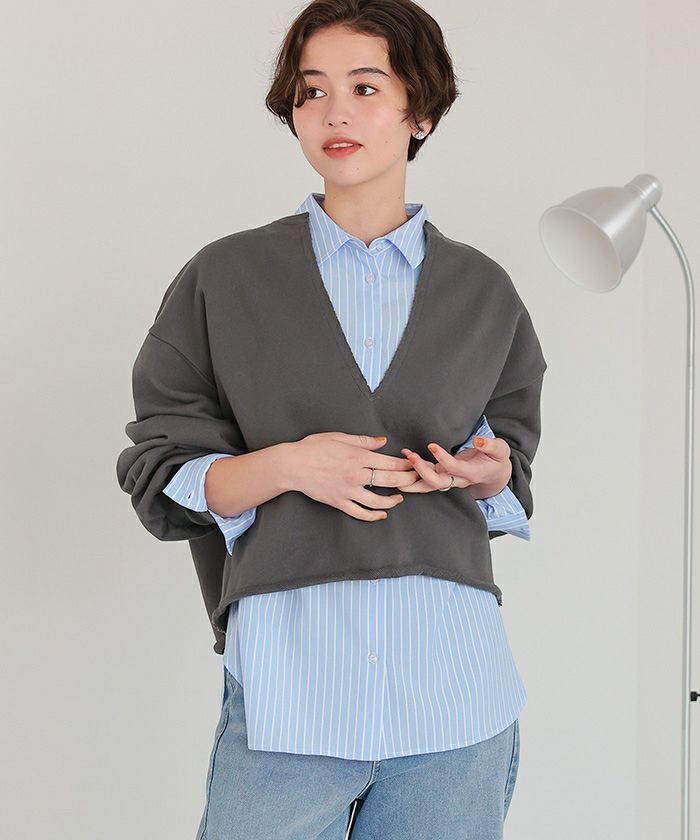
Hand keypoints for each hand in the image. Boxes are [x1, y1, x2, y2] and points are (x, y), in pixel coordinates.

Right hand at [288, 432, 419, 520]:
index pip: (390, 462)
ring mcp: (348, 491)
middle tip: (416, 479)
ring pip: (378, 500)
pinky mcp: (339, 502)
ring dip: (393, 500)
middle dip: (407, 480)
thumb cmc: (313, 447)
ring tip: (400, 498)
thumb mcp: (339, 437)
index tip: (413, 464)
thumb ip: (363, 441)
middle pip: (390, 480)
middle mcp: (356, 475)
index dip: (406, 464)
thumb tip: (382, 442)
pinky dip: (373, 515)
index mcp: (358, 456)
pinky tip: (382, 514)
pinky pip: (360, 513)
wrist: (292, 465)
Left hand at [399, 436, 511, 493]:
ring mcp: (449, 479)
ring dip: (413, 476)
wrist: (495, 474)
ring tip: (401, 462)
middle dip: (422, 472)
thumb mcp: (500, 450)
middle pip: (437, 482)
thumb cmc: (497, 460)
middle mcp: (458, 479)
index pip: (454, 468)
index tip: (432, 445)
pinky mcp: (443, 475)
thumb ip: (490, 445)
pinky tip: (405, 457)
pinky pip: (426, 477)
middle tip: (411, 457)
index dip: (442, 458)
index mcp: (472, 473)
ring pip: (428, 484)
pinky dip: (414, 470)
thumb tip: (479, 440)